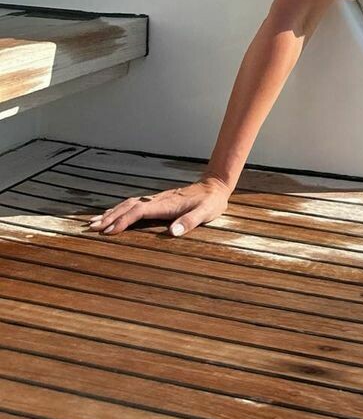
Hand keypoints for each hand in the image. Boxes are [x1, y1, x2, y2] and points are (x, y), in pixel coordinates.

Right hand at [84, 177, 231, 237]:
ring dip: (111, 212)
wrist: (214, 186)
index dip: (123, 221)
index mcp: (165, 204)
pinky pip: (134, 204)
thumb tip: (173, 232)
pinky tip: (112, 213)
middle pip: (128, 206)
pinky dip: (120, 209)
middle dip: (110, 217)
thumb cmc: (210, 202)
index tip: (109, 231)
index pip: (139, 211)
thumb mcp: (205, 213)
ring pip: (129, 204)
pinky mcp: (157, 200)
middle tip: (91, 228)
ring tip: (94, 222)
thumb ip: (189, 221)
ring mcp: (156, 199)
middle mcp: (157, 200)